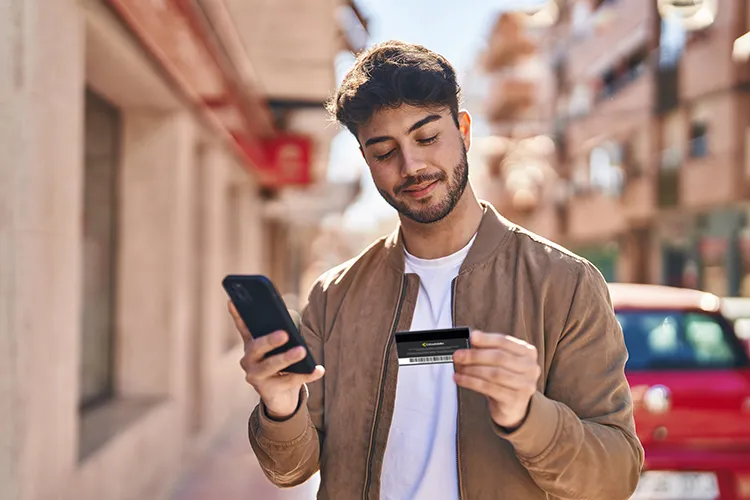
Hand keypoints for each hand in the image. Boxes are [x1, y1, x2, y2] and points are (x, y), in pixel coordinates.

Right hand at [229, 301, 324, 419]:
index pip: (243, 327)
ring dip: (287, 358)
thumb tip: (288, 328)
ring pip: (271, 366)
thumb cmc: (280, 366)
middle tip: (284, 334)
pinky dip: (306, 375)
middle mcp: (248, 360)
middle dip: (270, 340)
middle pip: (257, 347)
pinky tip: (319, 369)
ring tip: (302, 351)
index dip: (237, 314)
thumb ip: (279, 336)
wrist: (280, 397)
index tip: (233, 300)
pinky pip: (289, 381)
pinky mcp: (267, 391)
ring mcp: (255, 377)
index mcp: (251, 345)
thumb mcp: (277, 350)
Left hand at [453, 331, 540, 429]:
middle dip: (475, 356)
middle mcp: (531, 367)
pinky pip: (490, 388)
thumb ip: (489, 350)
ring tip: (458, 368)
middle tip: (458, 355)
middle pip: (499, 357)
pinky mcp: (516, 400)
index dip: (486, 339)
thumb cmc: (505, 380)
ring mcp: (525, 385)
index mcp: (528, 352)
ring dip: (472, 370)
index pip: (505, 341)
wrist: (513, 407)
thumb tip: (471, 340)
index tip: (471, 337)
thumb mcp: (501, 362)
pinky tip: (461, 379)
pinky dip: (472, 382)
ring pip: (494, 374)